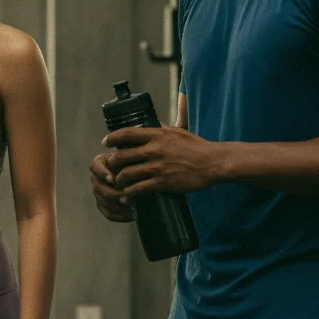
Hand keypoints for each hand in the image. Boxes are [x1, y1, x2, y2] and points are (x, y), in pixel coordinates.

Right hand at [90, 154, 135, 221]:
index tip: (113, 179)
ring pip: (102, 201)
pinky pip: (107, 213)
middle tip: (126, 197)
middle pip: (98, 187)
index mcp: (101, 162)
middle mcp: (96, 177)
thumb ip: (128, 166)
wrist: (141, 175)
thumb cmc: (137, 163)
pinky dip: (119, 216)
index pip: (94, 166)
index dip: (102, 173)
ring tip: (131, 206)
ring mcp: (99, 192)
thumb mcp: (133, 161)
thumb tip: (124, 178)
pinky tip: (131, 216)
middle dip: (112, 193)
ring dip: (117, 206)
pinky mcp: (104, 204)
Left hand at [100, 126, 220, 195]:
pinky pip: (138, 188)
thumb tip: (150, 125)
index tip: (106, 142)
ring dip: (119, 179)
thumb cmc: (197, 146)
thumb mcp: (178, 131)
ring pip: (127, 173)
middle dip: (113, 162)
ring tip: (117, 181)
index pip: (127, 133)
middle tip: (110, 165)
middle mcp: (154, 150)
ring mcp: (157, 167)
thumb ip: (161, 129)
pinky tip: (127, 194)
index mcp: (157, 135)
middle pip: (122, 155)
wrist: (213, 162)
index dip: (113, 138)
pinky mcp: (162, 182)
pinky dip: (130, 192)